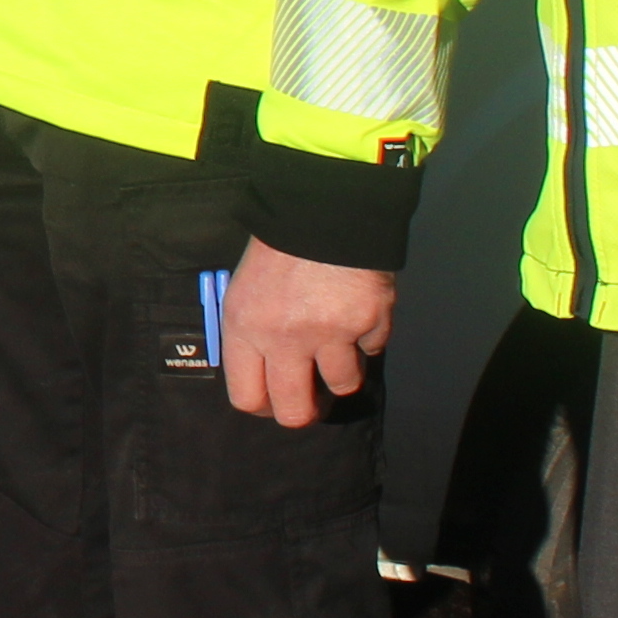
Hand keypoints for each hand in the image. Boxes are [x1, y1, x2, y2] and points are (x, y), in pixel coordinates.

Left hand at [213, 243, 389, 428]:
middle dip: (306, 410)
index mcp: (245, 328)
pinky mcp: (368, 322)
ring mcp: (329, 333)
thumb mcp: (244, 289)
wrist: (324, 206)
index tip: (276, 400)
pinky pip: (373, 349)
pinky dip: (368, 336)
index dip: (265, 406)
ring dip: (344, 369)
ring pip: (343, 385)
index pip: (247, 398)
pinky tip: (358, 310)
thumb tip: (264, 374)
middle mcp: (284, 338)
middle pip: (295, 411)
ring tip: (340, 343)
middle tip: (314, 398)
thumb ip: (251, 334)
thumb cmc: (278, 247)